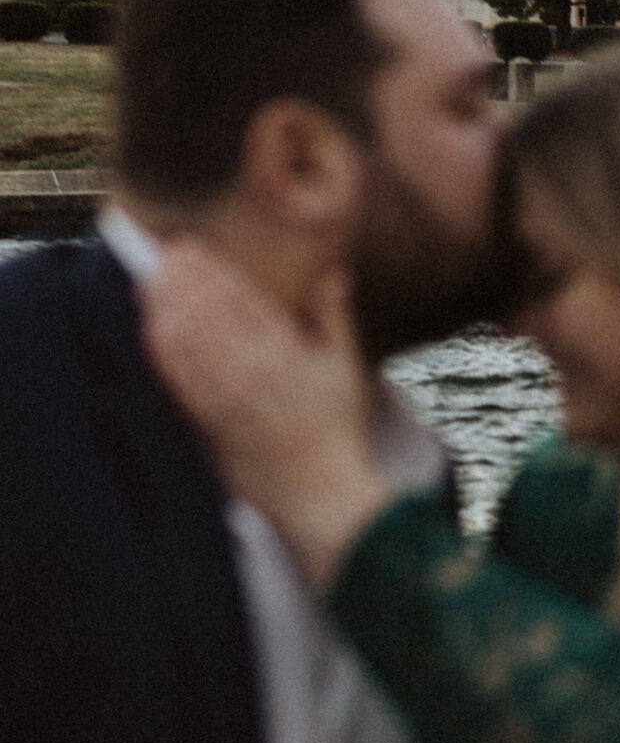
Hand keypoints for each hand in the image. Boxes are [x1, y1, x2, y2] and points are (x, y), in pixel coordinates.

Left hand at [141, 242, 394, 586]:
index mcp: (288, 353)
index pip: (245, 302)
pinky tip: (152, 335)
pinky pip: (183, 385)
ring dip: (168, 310)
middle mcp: (255, 371)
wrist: (319, 493)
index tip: (195, 248)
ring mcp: (230, 399)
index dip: (216, 273)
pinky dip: (166, 356)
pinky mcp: (211, 427)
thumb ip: (334, 318)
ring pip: (193, 345)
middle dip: (186, 283)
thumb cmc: (336, 431)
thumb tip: (333, 273)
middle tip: (164, 254)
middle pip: (213, 316)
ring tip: (150, 283)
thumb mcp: (346, 368)